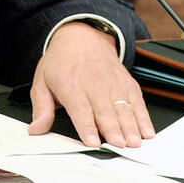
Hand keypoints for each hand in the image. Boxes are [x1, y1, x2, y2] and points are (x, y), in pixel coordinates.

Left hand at [28, 22, 155, 147]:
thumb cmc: (61, 63)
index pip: (80, 109)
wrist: (83, 37)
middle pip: (105, 110)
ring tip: (134, 142)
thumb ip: (41, 108)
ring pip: (123, 107)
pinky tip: (147, 131)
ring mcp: (113, 83)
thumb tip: (36, 129)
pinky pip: (137, 102)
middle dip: (113, 129)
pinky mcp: (127, 83)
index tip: (93, 142)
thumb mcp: (42, 82)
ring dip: (131, 126)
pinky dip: (144, 117)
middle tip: (119, 145)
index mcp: (70, 85)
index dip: (87, 126)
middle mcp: (94, 84)